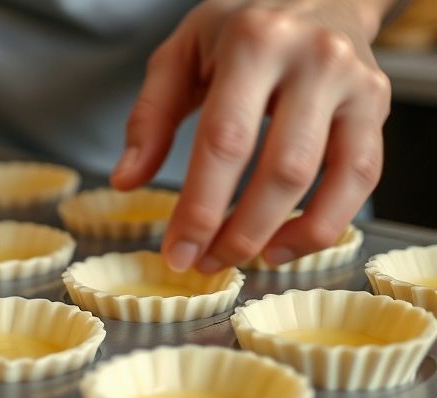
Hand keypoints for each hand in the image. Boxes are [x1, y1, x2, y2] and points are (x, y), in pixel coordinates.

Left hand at [112, 0, 393, 271]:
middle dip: (240, 231)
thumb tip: (126, 180)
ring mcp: (354, 82)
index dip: (201, 207)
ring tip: (241, 259)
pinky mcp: (378, 104)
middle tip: (204, 263)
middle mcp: (312, 59)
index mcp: (253, 43)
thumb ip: (150, 115)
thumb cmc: (239, 26)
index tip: (177, 251)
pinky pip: (363, 177)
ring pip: (330, 177)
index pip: (225, 141)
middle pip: (282, 168)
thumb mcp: (181, 53)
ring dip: (283, 234)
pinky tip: (285, 244)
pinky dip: (326, 222)